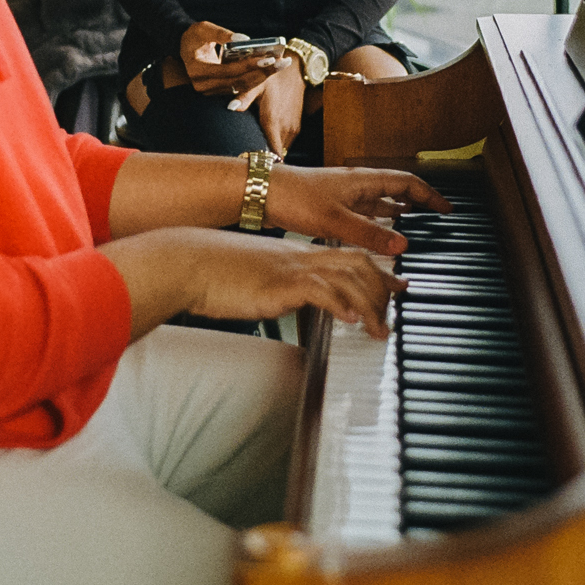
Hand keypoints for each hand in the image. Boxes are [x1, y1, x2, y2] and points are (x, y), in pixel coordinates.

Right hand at [101, 227, 406, 338]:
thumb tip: (284, 301)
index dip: (375, 270)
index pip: (346, 256)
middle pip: (356, 263)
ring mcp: (291, 269)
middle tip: (399, 305)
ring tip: (381, 329)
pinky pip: (321, 291)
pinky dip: (342, 305)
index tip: (394, 284)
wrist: (185, 262)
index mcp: (295, 255)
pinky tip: (352, 320)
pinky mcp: (279, 284)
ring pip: (347, 278)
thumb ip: (275, 286)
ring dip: (370, 305)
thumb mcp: (252, 279)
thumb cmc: (211, 272)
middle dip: (383, 286)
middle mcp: (299, 258)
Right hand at [179, 20, 286, 96]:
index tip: (267, 58)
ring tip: (281, 64)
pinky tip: (272, 69)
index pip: (227, 71)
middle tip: (282, 62)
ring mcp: (211, 91)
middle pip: (238, 82)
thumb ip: (220, 33)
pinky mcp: (219, 91)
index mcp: (197, 69)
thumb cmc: (194, 36)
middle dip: (262, 73)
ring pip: (242, 87)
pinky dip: (257, 78)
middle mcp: (203, 85)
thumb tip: (244, 40)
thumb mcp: (203, 29)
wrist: (186, 49)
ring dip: (263, 76)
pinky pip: (241, 87)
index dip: (248, 66)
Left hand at [234, 60, 304, 156]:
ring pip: (282, 151)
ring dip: (271, 154)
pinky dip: (277, 146)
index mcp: (274, 122)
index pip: (272, 154)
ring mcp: (293, 129)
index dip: (262, 163)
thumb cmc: (273, 79)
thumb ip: (245, 98)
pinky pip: (286, 144)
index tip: (250, 166)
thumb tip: (231, 107)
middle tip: (247, 162)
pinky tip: (266, 143)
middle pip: (275, 156)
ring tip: (255, 155)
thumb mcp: (257, 84)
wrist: (295, 72)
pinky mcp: (296, 127)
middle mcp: (286, 129)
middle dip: (263, 160)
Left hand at [264, 164, 452, 254]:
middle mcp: (356, 184)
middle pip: (396, 190)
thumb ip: (370, 234)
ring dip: (397, 212)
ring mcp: (343, 194)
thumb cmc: (294, 198)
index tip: (446, 209)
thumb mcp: (336, 220)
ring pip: (379, 201)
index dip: (429, 195)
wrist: (261, 193)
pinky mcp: (330, 205)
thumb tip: (402, 244)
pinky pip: (363, 212)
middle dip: (417, 203)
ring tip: (412, 225)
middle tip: (433, 218)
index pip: (407, 182)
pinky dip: (375, 221)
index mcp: (363, 180)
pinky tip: (375, 232)